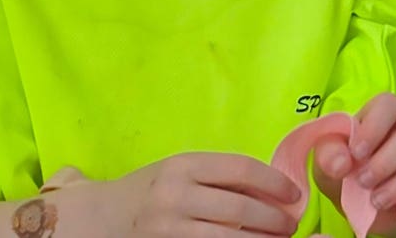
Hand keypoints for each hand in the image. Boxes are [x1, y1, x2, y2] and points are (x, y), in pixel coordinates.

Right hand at [100, 152, 299, 236]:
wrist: (102, 219)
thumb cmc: (148, 192)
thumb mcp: (176, 172)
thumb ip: (215, 177)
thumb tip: (269, 188)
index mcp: (182, 165)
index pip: (240, 168)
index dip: (274, 182)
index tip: (293, 194)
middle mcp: (177, 195)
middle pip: (242, 206)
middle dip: (275, 219)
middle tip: (291, 225)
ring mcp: (172, 230)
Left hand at [314, 93, 395, 236]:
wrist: (357, 207)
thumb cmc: (341, 172)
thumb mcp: (326, 162)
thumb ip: (328, 154)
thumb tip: (343, 161)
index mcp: (377, 117)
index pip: (388, 104)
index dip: (375, 126)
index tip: (356, 152)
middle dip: (385, 161)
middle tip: (363, 181)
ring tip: (376, 201)